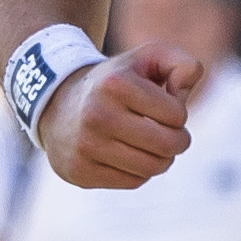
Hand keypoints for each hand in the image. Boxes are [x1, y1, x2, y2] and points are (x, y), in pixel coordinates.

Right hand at [39, 47, 202, 188]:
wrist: (56, 104)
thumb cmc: (116, 82)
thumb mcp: (147, 59)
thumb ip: (182, 64)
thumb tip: (183, 92)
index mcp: (116, 84)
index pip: (177, 115)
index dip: (179, 113)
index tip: (165, 108)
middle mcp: (97, 115)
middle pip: (168, 145)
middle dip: (178, 140)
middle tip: (171, 134)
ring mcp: (86, 146)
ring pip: (153, 168)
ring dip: (162, 159)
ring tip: (152, 145)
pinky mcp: (81, 172)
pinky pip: (134, 181)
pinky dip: (140, 171)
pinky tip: (129, 155)